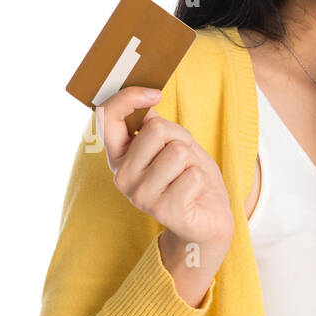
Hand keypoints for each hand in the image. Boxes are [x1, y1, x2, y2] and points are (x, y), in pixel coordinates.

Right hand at [97, 86, 234, 264]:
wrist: (208, 221)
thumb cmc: (189, 178)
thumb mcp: (172, 144)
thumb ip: (154, 124)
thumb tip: (144, 97)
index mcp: (119, 156)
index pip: (107, 116)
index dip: (129, 97)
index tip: (155, 94)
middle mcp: (122, 176)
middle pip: (156, 129)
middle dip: (181, 138)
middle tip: (185, 160)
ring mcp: (140, 196)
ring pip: (177, 152)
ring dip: (193, 162)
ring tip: (189, 179)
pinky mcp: (164, 211)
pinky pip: (193, 175)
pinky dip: (201, 180)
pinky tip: (194, 195)